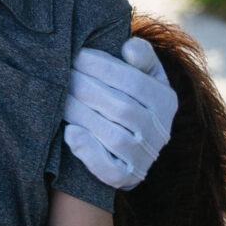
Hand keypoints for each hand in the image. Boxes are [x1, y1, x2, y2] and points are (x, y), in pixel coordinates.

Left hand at [64, 35, 176, 188]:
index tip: (77, 55)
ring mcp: (145, 158)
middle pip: (122, 108)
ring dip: (83, 115)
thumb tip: (128, 47)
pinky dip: (89, 152)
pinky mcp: (127, 178)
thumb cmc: (129, 98)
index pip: (135, 82)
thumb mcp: (143, 75)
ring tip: (60, 98)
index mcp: (166, 100)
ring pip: (114, 137)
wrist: (125, 146)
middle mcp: (160, 131)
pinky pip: (110, 170)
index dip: (104, 67)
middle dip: (87, 88)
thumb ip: (141, 57)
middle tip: (61, 74)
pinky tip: (69, 133)